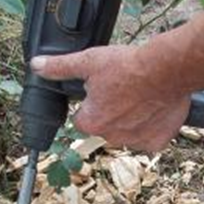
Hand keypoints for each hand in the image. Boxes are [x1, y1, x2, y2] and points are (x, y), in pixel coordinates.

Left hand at [30, 44, 191, 152]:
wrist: (166, 69)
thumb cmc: (128, 66)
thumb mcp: (89, 61)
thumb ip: (61, 67)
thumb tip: (37, 65)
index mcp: (91, 122)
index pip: (83, 118)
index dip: (92, 103)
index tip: (102, 90)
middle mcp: (111, 137)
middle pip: (107, 126)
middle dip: (113, 112)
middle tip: (123, 89)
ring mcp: (135, 141)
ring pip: (128, 132)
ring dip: (132, 119)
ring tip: (140, 96)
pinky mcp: (157, 142)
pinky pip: (150, 138)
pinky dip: (152, 126)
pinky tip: (154, 108)